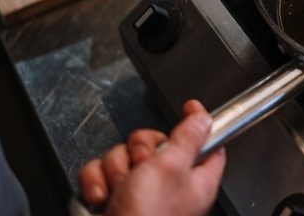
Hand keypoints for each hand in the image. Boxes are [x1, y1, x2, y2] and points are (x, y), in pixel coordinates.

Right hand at [79, 100, 224, 215]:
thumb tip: (204, 118)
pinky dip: (98, 182)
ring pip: (124, 156)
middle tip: (142, 166)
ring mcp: (140, 191)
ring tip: (121, 189)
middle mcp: (169, 185)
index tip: (189, 106)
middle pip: (155, 143)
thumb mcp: (172, 167)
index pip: (206, 142)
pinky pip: (101, 172)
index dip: (197, 122)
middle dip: (140, 150)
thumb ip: (188, 137)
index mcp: (195, 179)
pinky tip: (104, 197)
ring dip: (117, 169)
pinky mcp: (113, 197)